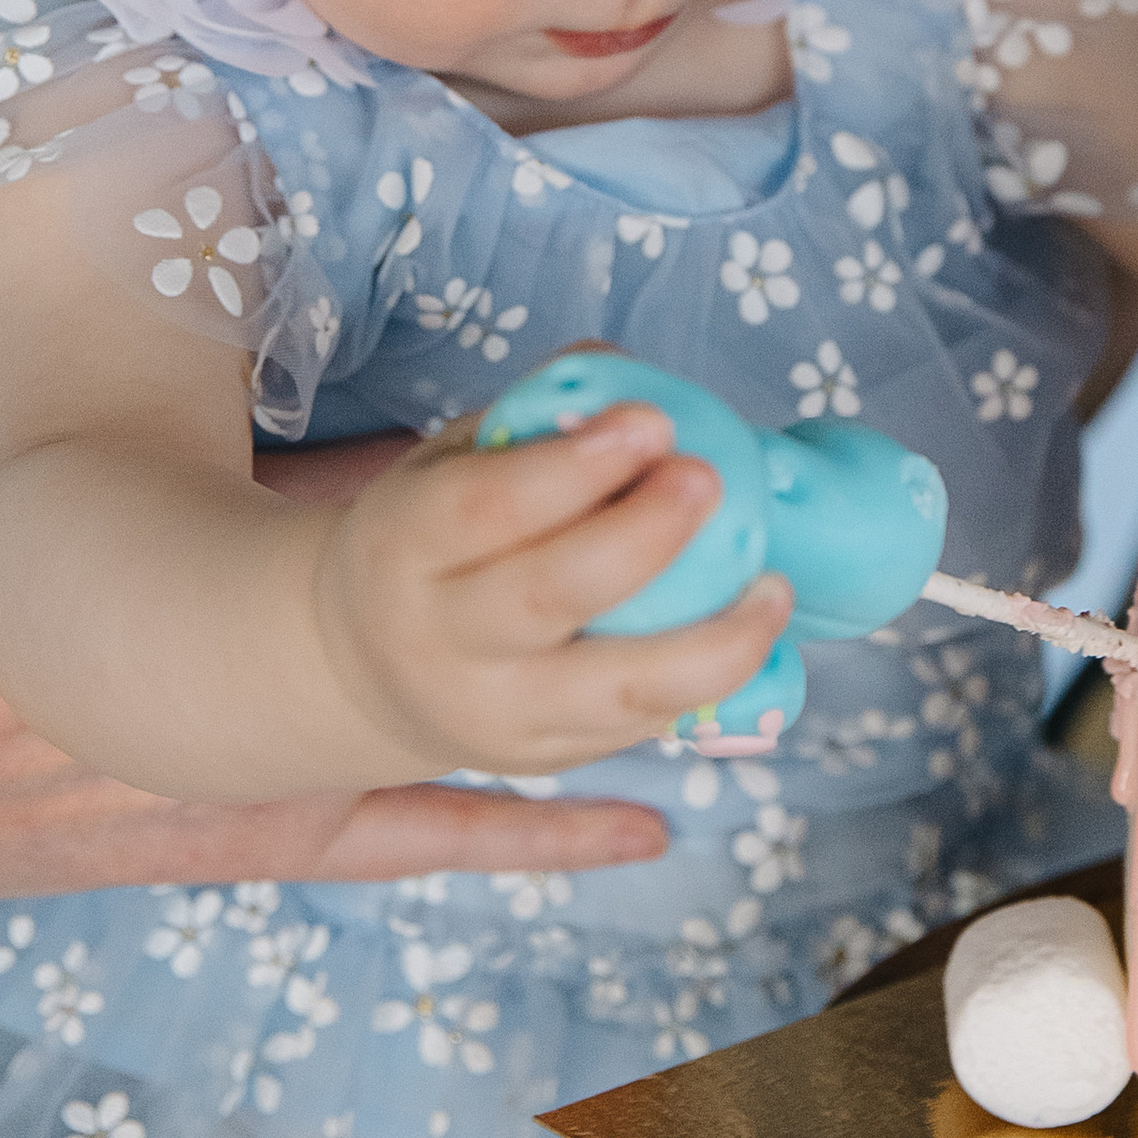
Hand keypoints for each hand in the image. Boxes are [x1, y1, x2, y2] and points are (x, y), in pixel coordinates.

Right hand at [0, 459, 676, 1137]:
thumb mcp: (121, 488)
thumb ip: (277, 463)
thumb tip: (430, 417)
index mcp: (271, 566)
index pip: (452, 497)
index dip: (560, 459)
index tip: (640, 410)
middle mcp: (312, 675)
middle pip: (518, 611)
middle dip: (629, 555)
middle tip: (719, 501)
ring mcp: (312, 764)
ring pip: (517, 726)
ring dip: (635, 681)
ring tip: (745, 639)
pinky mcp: (292, 830)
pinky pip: (449, 837)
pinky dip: (554, 830)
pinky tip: (650, 826)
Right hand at [309, 405, 788, 776]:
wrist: (366, 666)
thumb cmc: (434, 536)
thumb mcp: (450, 462)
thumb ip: (532, 423)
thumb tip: (624, 382)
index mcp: (407, 544)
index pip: (486, 508)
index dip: (571, 468)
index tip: (651, 422)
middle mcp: (441, 637)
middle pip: (546, 596)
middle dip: (640, 537)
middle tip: (709, 480)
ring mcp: (494, 710)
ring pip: (611, 689)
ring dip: (709, 641)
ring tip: (772, 585)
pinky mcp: (543, 755)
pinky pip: (637, 727)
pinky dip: (707, 683)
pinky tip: (752, 631)